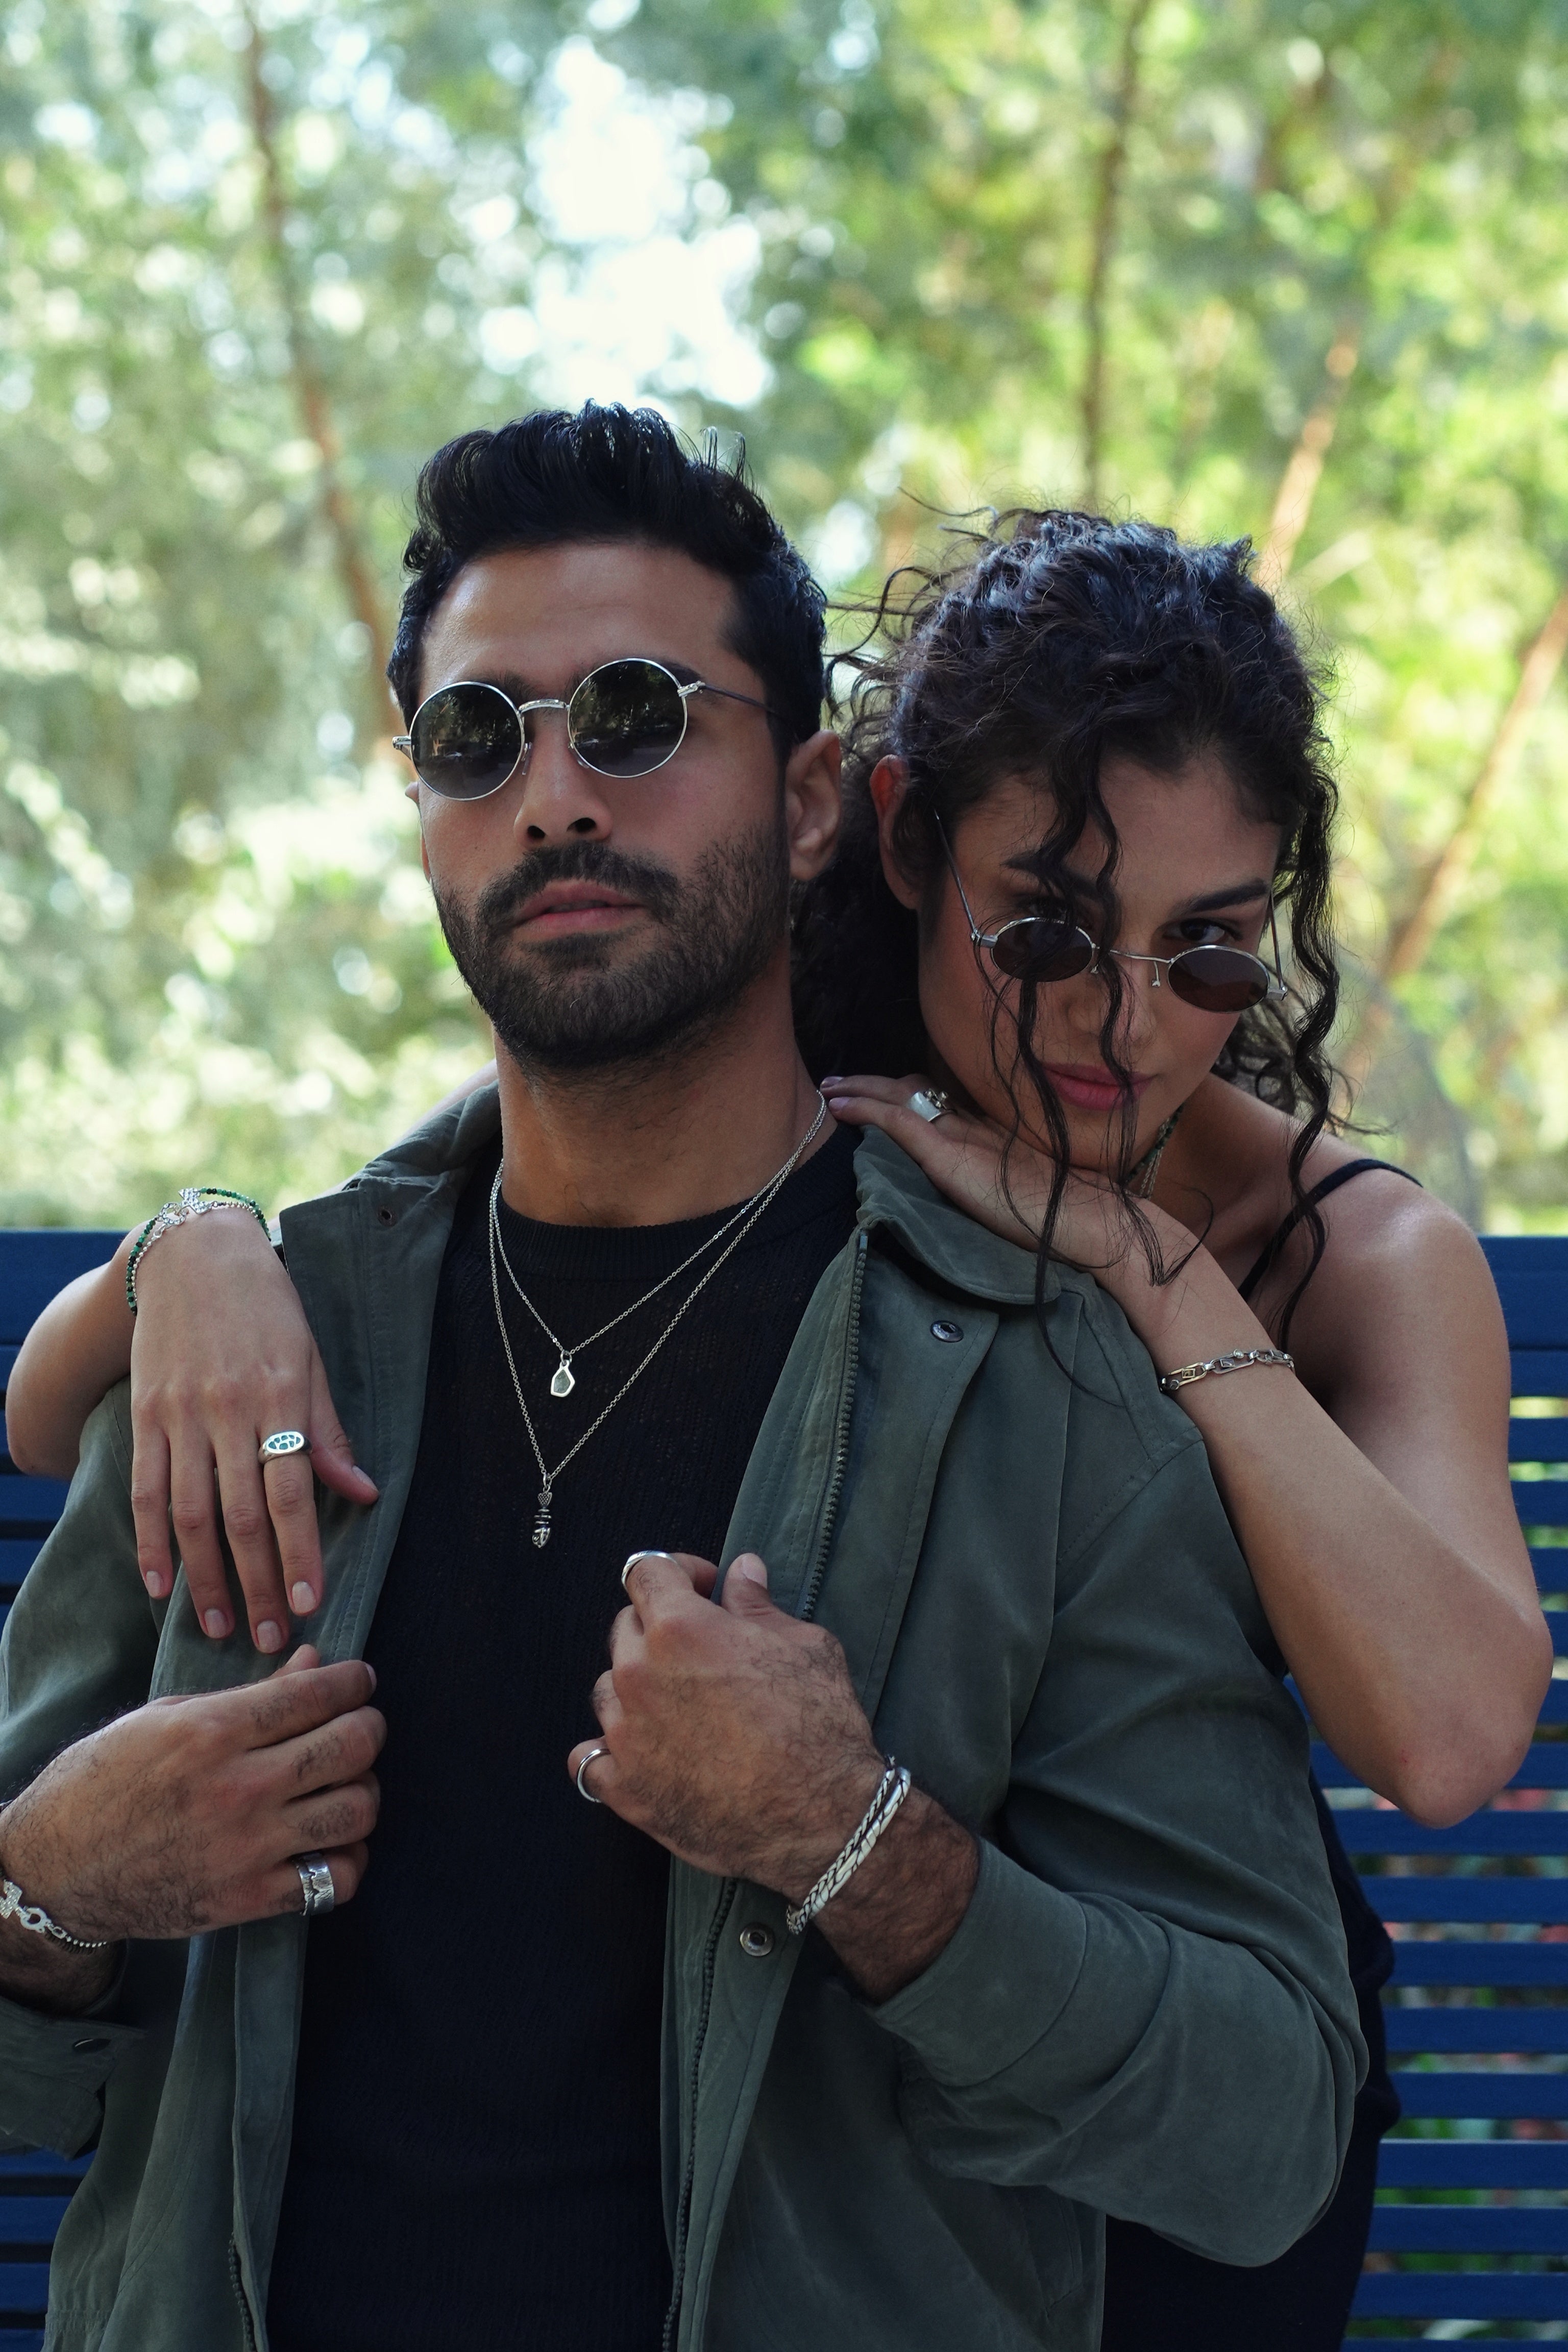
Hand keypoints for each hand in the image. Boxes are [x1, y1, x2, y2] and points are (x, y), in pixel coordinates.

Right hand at [0, 1645, 382, 1966]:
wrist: (57, 1870)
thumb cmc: (103, 1781)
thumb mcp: (163, 1718)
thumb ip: (248, 1693)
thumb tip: (313, 1661)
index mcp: (212, 1731)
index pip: (317, 1693)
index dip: (354, 1681)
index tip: (360, 1681)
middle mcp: (237, 1787)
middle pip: (351, 1746)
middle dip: (370, 1726)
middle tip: (361, 1725)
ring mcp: (246, 1847)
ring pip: (356, 1810)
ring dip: (365, 1790)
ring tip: (348, 1783)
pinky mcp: (247, 1899)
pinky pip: (335, 1880)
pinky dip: (348, 1859)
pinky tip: (332, 1842)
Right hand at [130, 1209, 377, 1651]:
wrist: (193, 1255)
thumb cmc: (268, 1309)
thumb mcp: (310, 1360)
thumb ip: (329, 1432)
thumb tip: (364, 1494)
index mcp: (279, 1398)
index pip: (291, 1492)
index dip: (301, 1552)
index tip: (312, 1601)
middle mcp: (227, 1411)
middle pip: (241, 1515)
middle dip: (259, 1582)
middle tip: (272, 1637)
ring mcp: (180, 1416)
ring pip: (191, 1513)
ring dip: (207, 1578)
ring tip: (222, 1626)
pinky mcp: (145, 1416)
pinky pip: (146, 1491)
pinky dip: (152, 1543)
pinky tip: (162, 1585)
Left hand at [568, 1552, 885, 1896]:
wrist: (820, 1818)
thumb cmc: (818, 1725)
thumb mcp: (805, 1646)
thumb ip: (759, 1605)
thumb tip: (742, 1570)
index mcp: (680, 1627)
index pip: (646, 1571)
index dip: (678, 1571)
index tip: (704, 1589)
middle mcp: (639, 1674)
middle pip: (625, 1628)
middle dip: (659, 1628)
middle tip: (702, 1651)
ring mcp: (625, 1734)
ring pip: (607, 1690)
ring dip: (636, 1689)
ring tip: (680, 1708)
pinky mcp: (624, 1788)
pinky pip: (589, 1760)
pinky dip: (609, 1754)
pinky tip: (642, 1754)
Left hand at [823, 1072, 1179, 1301]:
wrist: (1091, 1221)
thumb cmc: (1063, 1219)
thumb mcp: (1018, 1193)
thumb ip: (991, 1181)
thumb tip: (973, 1189)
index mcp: (990, 1133)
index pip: (937, 1099)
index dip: (901, 1091)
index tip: (871, 1092)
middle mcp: (974, 1125)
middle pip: (913, 1088)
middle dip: (872, 1083)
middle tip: (836, 1082)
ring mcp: (963, 1136)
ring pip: (900, 1096)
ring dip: (860, 1090)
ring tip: (829, 1090)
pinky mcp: (953, 1155)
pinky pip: (900, 1121)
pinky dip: (867, 1109)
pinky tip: (841, 1106)